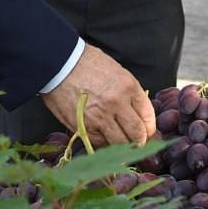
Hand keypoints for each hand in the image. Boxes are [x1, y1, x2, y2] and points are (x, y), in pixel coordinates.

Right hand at [41, 44, 155, 146]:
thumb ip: (129, 93)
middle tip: (137, 142)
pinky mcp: (82, 126)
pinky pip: (100, 143)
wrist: (58, 62)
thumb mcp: (116, 71)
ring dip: (122, 146)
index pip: (148, 117)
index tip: (146, 132)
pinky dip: (104, 143)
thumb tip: (138, 115)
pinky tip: (103, 136)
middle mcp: (117, 103)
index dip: (149, 128)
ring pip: (120, 144)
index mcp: (128, 86)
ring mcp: (99, 117)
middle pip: (137, 135)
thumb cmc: (87, 63)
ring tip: (120, 143)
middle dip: (140, 141)